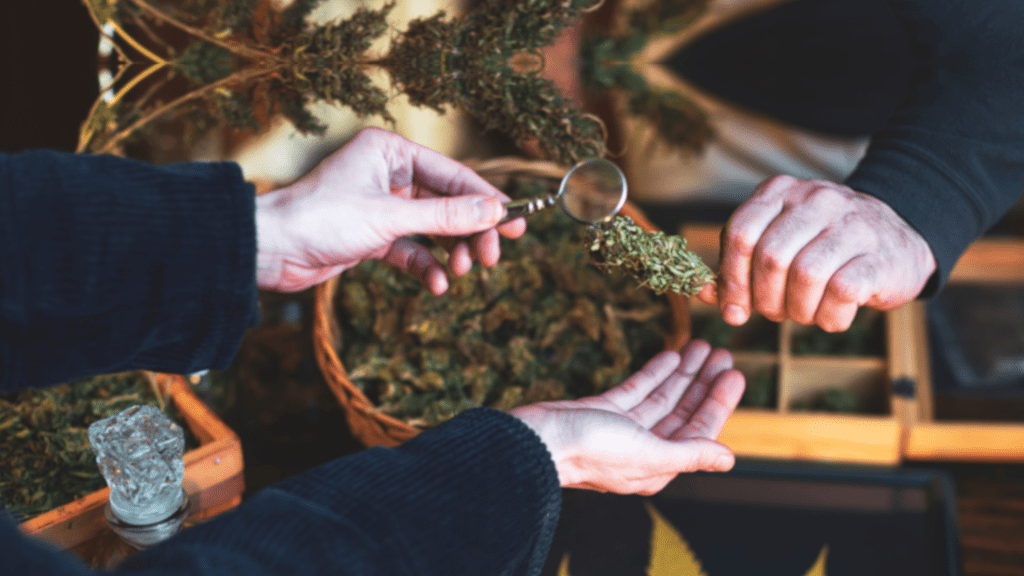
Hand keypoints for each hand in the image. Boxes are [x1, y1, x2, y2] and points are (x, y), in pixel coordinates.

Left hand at [255, 127, 525, 292]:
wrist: (270, 250)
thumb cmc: (320, 218)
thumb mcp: (391, 217)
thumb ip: (446, 215)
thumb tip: (495, 211)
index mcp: (391, 152)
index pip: (454, 175)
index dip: (487, 201)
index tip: (516, 223)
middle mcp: (388, 174)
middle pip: (448, 202)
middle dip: (470, 232)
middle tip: (491, 257)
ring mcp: (381, 206)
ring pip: (433, 228)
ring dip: (451, 251)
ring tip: (464, 271)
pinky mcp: (373, 235)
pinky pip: (412, 249)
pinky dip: (427, 266)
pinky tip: (438, 284)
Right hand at [510, 340, 744, 494]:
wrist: (536, 441)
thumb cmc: (590, 452)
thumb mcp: (648, 454)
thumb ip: (689, 454)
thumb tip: (728, 459)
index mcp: (657, 466)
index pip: (698, 432)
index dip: (718, 403)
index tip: (734, 375)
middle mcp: (643, 450)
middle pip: (683, 413)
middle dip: (704, 384)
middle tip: (723, 355)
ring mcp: (622, 430)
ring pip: (662, 398)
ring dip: (683, 374)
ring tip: (701, 347)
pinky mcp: (602, 412)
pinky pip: (637, 390)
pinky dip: (654, 373)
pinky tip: (670, 355)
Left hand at [697, 175, 936, 331]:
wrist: (899, 240)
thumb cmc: (824, 247)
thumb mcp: (780, 241)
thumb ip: (740, 264)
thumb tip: (703, 294)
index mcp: (781, 191)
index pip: (740, 232)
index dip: (730, 278)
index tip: (733, 310)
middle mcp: (817, 199)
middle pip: (770, 257)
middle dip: (764, 299)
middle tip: (774, 312)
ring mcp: (852, 224)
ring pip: (805, 276)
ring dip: (798, 310)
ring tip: (804, 313)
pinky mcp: (879, 256)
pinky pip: (841, 292)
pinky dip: (829, 316)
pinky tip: (831, 315)